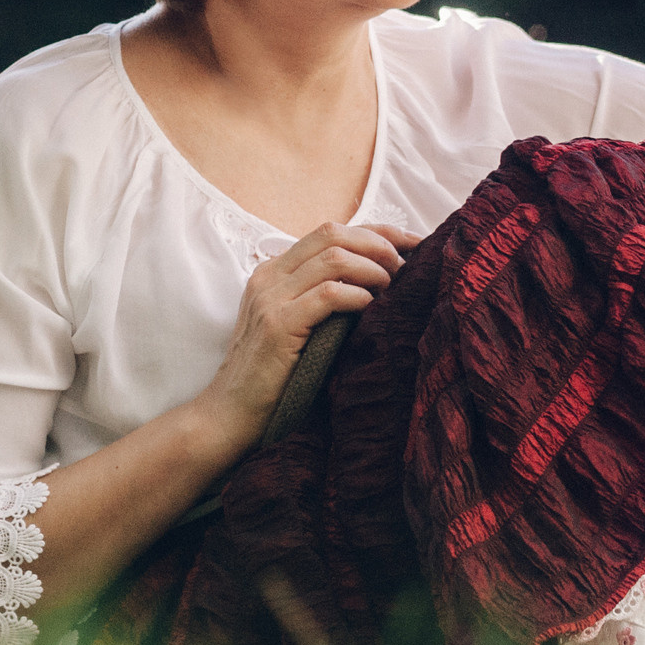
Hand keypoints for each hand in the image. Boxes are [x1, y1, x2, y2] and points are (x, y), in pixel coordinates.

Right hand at [190, 221, 422, 457]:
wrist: (230, 412)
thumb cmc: (275, 374)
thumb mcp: (299, 323)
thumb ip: (324, 296)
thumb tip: (384, 278)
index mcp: (274, 270)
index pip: (331, 232)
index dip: (377, 232)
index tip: (414, 244)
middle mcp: (269, 276)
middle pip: (334, 234)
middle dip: (379, 245)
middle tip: (406, 268)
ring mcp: (270, 298)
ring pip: (334, 258)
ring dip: (373, 270)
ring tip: (391, 290)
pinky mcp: (277, 324)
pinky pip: (329, 294)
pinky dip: (358, 296)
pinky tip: (372, 309)